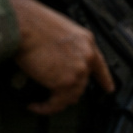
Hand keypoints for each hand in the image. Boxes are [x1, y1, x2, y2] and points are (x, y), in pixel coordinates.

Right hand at [8, 0, 114, 114]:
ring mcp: (78, 70)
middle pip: (82, 84)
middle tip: (54, 96)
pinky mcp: (65, 82)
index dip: (104, 79)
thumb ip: (65, 48)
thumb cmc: (32, 23)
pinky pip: (56, 103)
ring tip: (40, 103)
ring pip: (70, 96)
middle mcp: (86, 56)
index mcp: (86, 41)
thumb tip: (56, 62)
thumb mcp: (59, 31)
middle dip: (67, 92)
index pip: (100, 65)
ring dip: (55, 102)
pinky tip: (35, 106)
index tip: (108, 89)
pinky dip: (45, 108)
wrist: (24, 25)